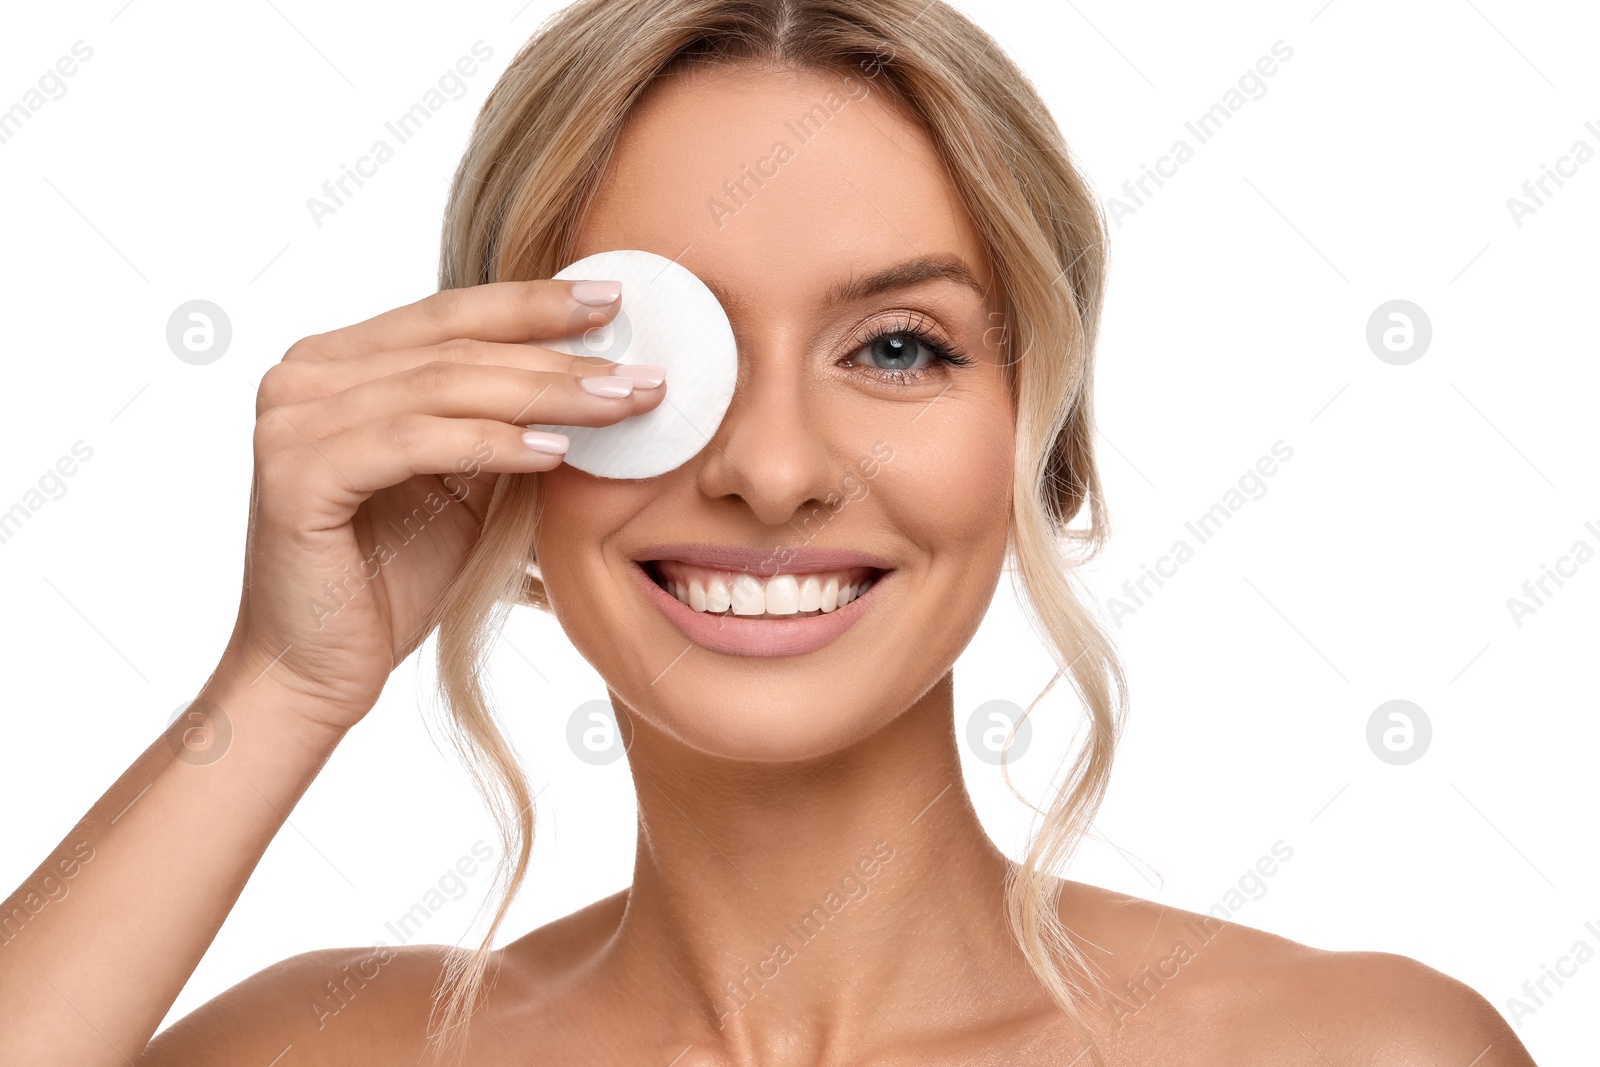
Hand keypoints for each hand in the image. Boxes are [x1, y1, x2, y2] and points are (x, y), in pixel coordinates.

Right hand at [214, 279, 663, 731]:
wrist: (316, 670)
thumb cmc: (390, 580)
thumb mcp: (462, 485)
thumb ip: (499, 421)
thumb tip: (593, 372)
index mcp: (336, 363)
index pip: (449, 315)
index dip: (534, 303)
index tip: (615, 299)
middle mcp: (303, 376)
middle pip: (453, 346)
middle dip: (557, 356)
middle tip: (641, 371)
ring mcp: (291, 420)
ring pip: (441, 386)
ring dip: (543, 395)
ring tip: (619, 406)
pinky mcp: (297, 474)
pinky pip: (416, 440)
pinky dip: (492, 442)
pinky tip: (555, 453)